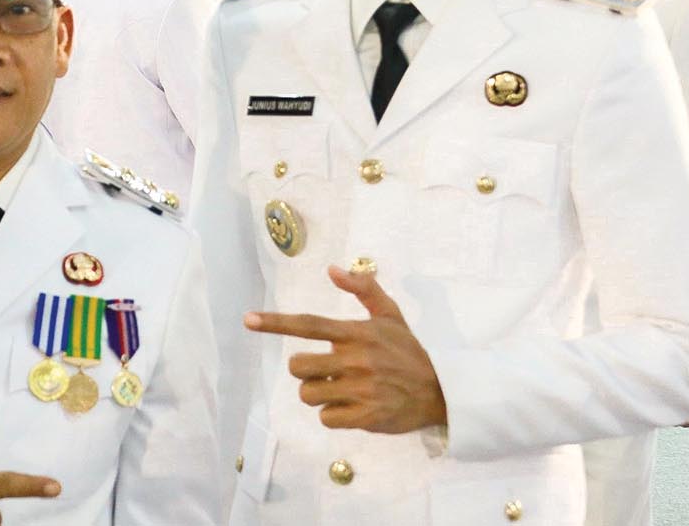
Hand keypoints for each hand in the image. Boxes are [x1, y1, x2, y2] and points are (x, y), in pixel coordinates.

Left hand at [245, 265, 445, 433]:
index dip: (275, 323)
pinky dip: (334, 416)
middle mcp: (355, 359)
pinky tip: (352, 408)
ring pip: (309, 394)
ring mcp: (360, 389)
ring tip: (341, 390)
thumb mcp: (390, 314)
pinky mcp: (365, 415)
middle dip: (305, 371)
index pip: (308, 325)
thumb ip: (363, 289)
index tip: (248, 319)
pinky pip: (326, 418)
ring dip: (319, 395)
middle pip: (298, 367)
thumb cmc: (408, 352)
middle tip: (325, 371)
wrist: (440, 392)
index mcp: (356, 333)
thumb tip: (332, 269)